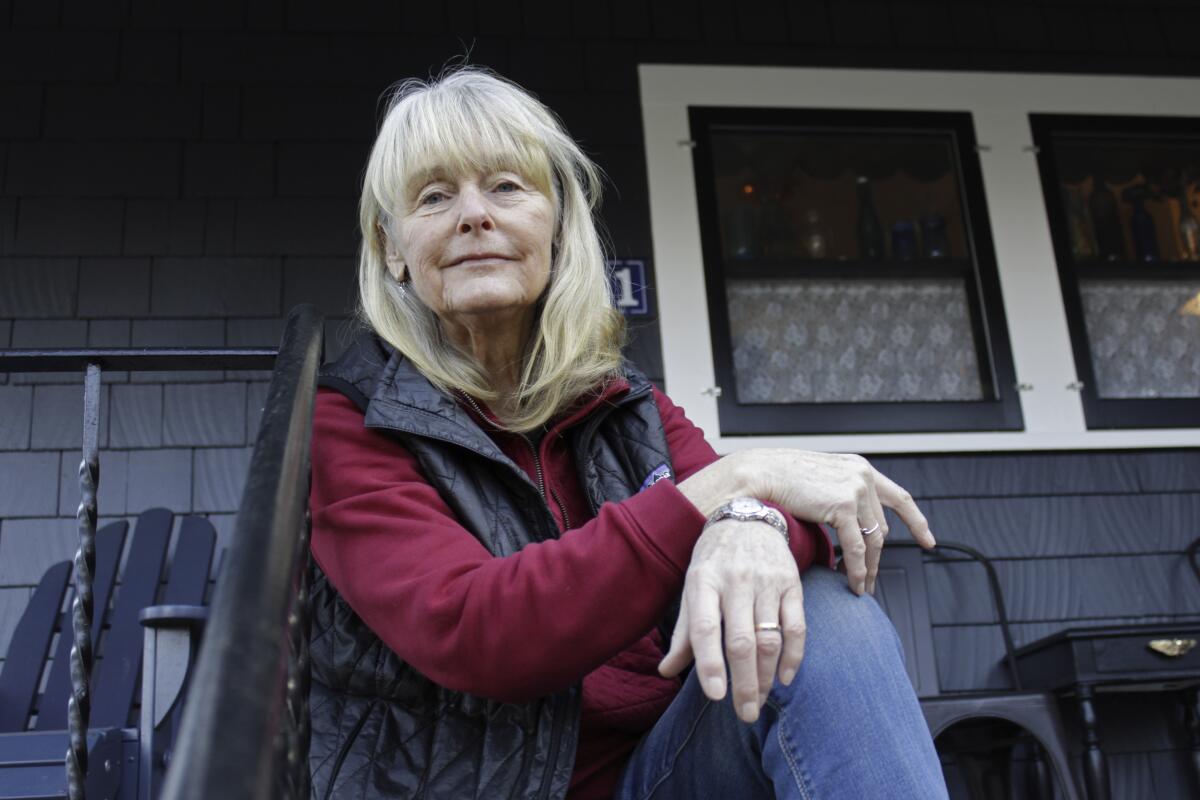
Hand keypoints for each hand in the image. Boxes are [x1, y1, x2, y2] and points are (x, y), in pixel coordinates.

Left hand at [658, 519, 802, 722]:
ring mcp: (766, 582)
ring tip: (758, 700)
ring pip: (769, 639)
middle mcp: (735, 581)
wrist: (747, 517)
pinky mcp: (791, 583)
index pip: (706, 629)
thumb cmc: (713, 560)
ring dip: (766, 676)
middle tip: (745, 713)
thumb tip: (666, 671)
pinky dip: (793, 657)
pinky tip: (784, 678)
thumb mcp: (691, 587)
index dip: (710, 664)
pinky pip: (796, 627)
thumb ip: (684, 632)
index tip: (715, 696)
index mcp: (703, 582)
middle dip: (744, 683)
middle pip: (742, 641)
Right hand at [676, 449, 934, 595]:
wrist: (760, 473)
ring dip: (869, 568)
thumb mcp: (817, 480)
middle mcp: (863, 476)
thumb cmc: (778, 479)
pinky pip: (856, 546)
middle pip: (880, 527)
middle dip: (878, 558)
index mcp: (858, 469)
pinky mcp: (844, 505)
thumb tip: (845, 519)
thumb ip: (836, 494)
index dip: (916, 521)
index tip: (927, 541)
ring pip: (872, 540)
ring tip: (862, 587)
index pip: (899, 497)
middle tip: (872, 580)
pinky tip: (853, 582)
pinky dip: (857, 568)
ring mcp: (856, 489)